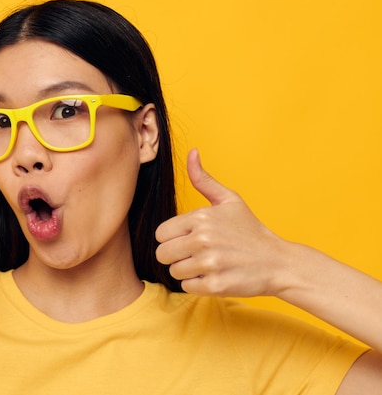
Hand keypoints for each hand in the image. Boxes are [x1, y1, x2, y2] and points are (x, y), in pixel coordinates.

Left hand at [155, 149, 288, 296]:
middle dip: (176, 256)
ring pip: (174, 271)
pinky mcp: (215, 285)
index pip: (161, 234)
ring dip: (188, 271)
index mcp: (200, 217)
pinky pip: (187, 287)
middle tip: (198, 254)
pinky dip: (199, 284)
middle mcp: (202, 239)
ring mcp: (208, 263)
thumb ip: (204, 180)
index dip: (173, 238)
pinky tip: (216, 276)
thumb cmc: (250, 231)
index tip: (190, 240)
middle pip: (162, 254)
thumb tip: (192, 152)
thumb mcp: (229, 201)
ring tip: (209, 264)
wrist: (279, 262)